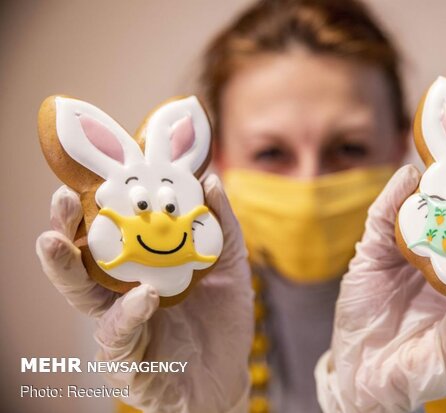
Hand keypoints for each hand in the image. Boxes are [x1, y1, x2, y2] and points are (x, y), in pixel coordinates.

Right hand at [36, 175, 252, 412]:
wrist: (232, 370)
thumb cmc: (222, 317)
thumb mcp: (227, 264)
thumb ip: (219, 225)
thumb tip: (209, 179)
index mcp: (136, 273)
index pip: (103, 241)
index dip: (86, 215)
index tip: (76, 185)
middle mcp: (119, 300)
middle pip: (80, 268)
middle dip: (63, 236)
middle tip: (60, 206)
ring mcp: (122, 333)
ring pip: (86, 304)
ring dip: (71, 274)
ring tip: (66, 246)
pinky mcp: (130, 368)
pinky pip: (120, 342)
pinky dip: (127, 317)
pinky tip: (142, 297)